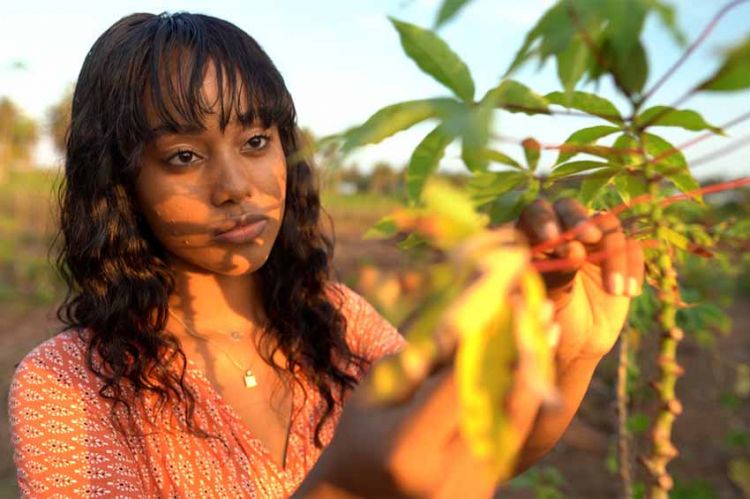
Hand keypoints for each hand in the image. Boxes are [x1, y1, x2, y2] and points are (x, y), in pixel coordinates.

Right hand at [295, 235, 556, 497]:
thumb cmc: (360, 435)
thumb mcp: (378, 391)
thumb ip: (423, 360)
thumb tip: (471, 317)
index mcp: (410, 448)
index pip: (458, 379)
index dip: (482, 333)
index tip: (497, 293)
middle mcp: (450, 474)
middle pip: (501, 400)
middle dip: (522, 347)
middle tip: (537, 305)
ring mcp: (473, 488)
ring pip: (517, 416)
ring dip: (534, 367)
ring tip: (545, 327)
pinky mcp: (487, 489)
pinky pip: (512, 432)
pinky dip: (523, 392)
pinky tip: (530, 361)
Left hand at [517, 198, 643, 363]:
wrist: (578, 343)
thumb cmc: (554, 319)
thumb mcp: (550, 301)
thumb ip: (557, 275)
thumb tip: (573, 249)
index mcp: (535, 238)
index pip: (536, 212)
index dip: (544, 219)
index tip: (552, 238)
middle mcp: (563, 234)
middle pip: (570, 208)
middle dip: (579, 220)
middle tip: (590, 238)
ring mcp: (592, 242)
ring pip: (607, 225)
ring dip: (614, 255)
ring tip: (613, 289)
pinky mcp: (619, 254)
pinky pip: (632, 247)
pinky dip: (633, 267)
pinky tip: (628, 293)